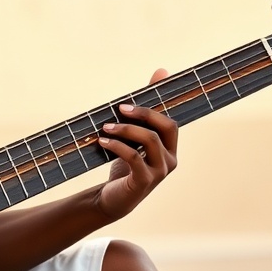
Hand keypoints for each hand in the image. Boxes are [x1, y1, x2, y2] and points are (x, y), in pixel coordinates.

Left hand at [95, 70, 177, 221]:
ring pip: (150, 141)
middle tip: (120, 108)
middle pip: (166, 127)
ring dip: (125, 129)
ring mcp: (159, 172)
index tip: (126, 101)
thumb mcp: (134, 136)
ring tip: (105, 127)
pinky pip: (134, 158)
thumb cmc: (125, 165)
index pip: (170, 122)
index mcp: (170, 148)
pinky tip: (102, 142)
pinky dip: (117, 146)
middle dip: (143, 114)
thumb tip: (161, 71)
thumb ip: (145, 109)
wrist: (112, 199)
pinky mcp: (144, 182)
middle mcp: (170, 159)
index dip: (153, 108)